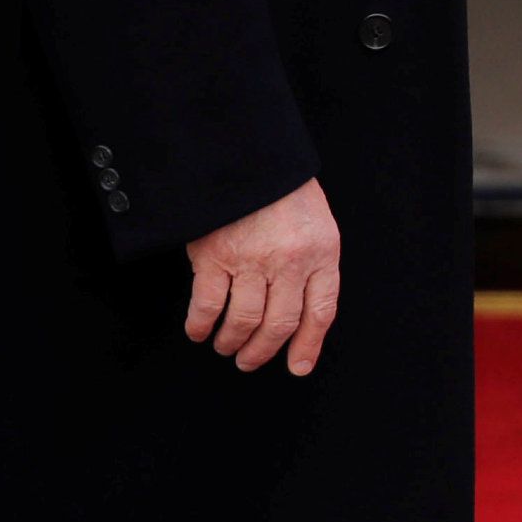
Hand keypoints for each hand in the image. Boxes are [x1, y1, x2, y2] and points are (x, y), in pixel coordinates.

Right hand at [184, 178, 341, 375]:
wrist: (247, 154)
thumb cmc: (281, 189)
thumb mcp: (314, 222)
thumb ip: (312, 261)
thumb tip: (302, 311)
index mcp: (321, 251)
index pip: (321, 310)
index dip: (309, 344)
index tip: (298, 367)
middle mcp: (290, 261)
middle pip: (281, 323)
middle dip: (264, 350)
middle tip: (250, 361)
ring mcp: (251, 260)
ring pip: (245, 320)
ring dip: (233, 342)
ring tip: (227, 347)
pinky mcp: (214, 256)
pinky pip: (208, 305)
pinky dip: (201, 325)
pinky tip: (199, 332)